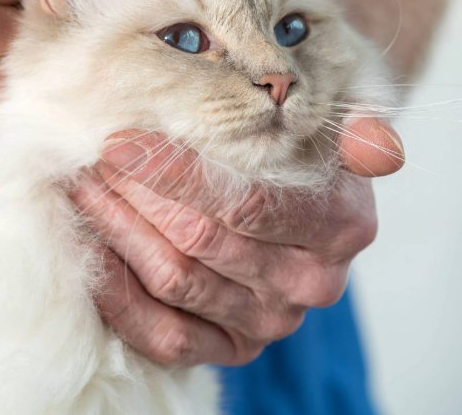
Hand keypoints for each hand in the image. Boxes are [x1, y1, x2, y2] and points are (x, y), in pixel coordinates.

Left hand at [72, 118, 403, 365]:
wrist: (300, 185)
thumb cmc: (303, 137)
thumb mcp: (339, 111)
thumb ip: (359, 121)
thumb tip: (380, 151)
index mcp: (343, 225)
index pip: (249, 204)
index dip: (176, 172)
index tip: (121, 138)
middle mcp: (312, 283)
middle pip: (203, 240)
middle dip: (136, 193)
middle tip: (89, 154)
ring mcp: (269, 322)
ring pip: (177, 281)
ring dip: (118, 231)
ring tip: (81, 185)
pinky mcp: (231, 349)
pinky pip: (165, 335)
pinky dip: (119, 294)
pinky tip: (90, 248)